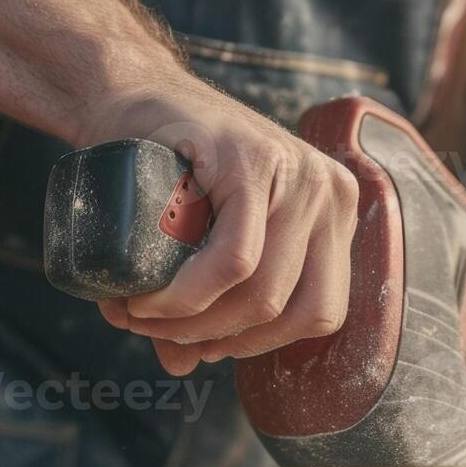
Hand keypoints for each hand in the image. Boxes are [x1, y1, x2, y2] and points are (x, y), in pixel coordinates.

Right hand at [84, 75, 357, 375]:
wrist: (131, 97)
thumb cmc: (169, 171)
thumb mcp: (202, 239)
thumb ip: (203, 303)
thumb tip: (184, 369)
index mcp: (334, 216)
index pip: (318, 312)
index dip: (257, 345)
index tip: (201, 346)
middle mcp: (329, 192)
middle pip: (287, 307)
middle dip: (213, 336)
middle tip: (153, 331)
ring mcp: (297, 171)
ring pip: (262, 290)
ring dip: (194, 321)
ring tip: (141, 316)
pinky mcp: (254, 160)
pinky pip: (235, 259)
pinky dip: (189, 295)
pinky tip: (149, 300)